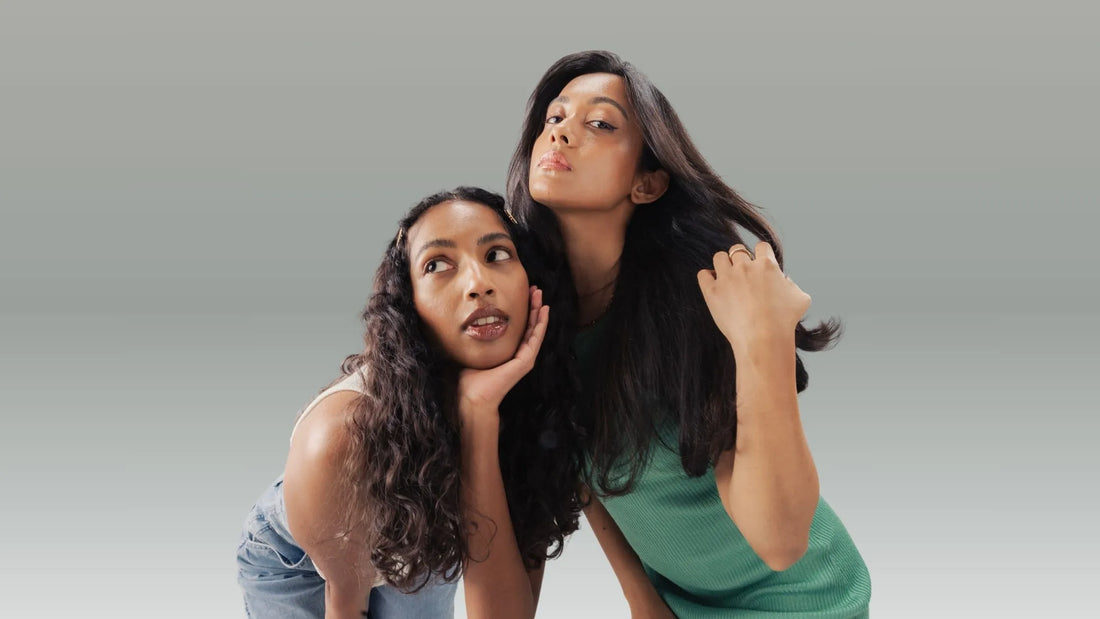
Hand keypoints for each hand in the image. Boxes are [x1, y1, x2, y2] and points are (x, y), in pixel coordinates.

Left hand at [457, 286, 549, 416]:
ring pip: (535, 328)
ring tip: (540, 293)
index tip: (522, 293)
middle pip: (529, 325)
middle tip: (534, 288)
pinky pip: (536, 337)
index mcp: (508, 352)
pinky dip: (541, 323)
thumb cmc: (469, 377)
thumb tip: (459, 321)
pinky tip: (544, 310)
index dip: (521, 310)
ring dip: (539, 310)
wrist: (472, 396)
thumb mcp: (472, 350)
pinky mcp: (526, 361)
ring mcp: (525, 358)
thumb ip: (472, 337)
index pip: (519, 327)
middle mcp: (519, 354)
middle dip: (532, 305)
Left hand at [696, 241, 809, 352]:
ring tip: (728, 278)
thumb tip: (783, 280)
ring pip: (719, 257)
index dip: (761, 255)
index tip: (759, 266)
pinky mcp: (712, 291)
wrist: (763, 339)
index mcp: (767, 265)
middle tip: (743, 275)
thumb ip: (791, 284)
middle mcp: (745, 267)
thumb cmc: (784, 322)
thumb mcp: (800, 298)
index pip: (761, 246)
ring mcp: (727, 278)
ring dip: (723, 265)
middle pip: (738, 250)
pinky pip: (703, 274)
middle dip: (741, 260)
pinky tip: (715, 286)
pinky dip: (707, 278)